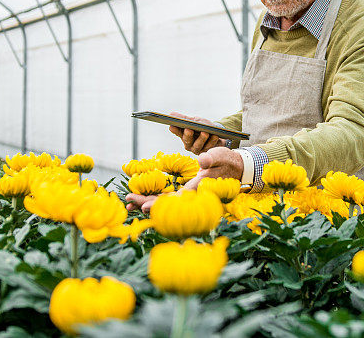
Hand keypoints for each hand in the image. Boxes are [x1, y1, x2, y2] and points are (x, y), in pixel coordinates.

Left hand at [126, 147, 242, 212]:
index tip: (144, 207)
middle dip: (146, 203)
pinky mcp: (186, 191)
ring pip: (165, 202)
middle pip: (166, 204)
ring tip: (130, 202)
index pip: (175, 199)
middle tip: (128, 202)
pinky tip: (142, 200)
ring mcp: (188, 194)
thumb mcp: (220, 155)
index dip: (159, 204)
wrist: (234, 167)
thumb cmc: (226, 160)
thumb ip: (211, 158)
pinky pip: (168, 198)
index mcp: (198, 187)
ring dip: (148, 202)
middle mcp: (191, 194)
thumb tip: (201, 161)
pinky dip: (155, 199)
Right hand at [168, 112, 224, 154]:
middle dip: (187, 135)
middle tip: (188, 129)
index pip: (177, 132)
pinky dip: (212, 141)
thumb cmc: (202, 126)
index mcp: (183, 135)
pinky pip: (209, 147)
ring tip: (205, 133)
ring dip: (201, 139)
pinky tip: (215, 136)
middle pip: (187, 140)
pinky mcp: (206, 152)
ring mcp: (197, 149)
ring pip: (198, 145)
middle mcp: (188, 144)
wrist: (216, 133)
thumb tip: (171, 114)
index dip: (175, 129)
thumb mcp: (194, 120)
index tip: (172, 125)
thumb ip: (184, 118)